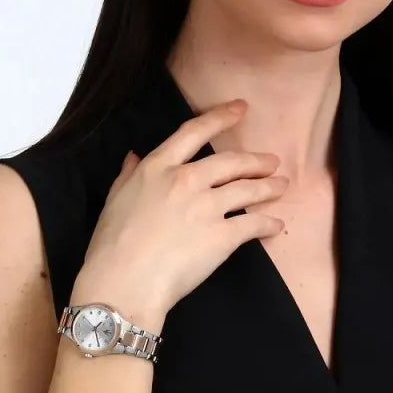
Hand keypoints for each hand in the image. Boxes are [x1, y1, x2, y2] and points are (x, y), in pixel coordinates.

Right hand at [75, 98, 288, 316]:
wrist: (123, 283)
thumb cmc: (111, 245)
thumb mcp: (114, 199)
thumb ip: (129, 174)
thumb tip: (135, 156)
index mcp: (158, 167)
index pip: (195, 131)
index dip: (221, 117)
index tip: (241, 109)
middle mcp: (186, 179)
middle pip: (231, 161)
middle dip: (256, 160)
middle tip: (272, 162)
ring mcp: (206, 207)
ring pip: (248, 188)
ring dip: (269, 186)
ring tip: (282, 185)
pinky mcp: (222, 236)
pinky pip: (253, 224)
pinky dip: (268, 223)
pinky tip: (276, 224)